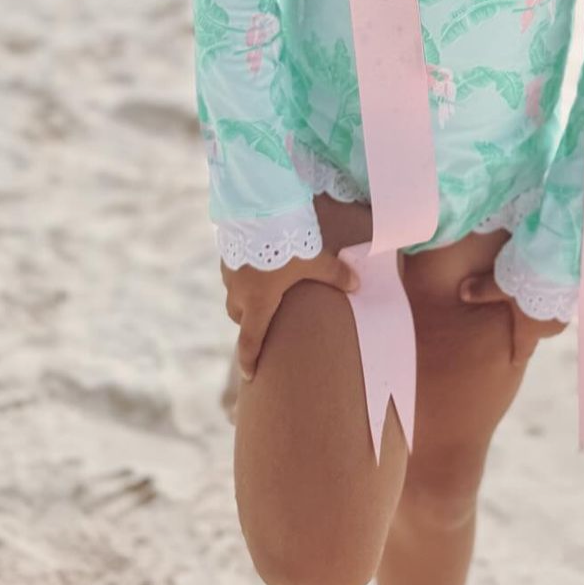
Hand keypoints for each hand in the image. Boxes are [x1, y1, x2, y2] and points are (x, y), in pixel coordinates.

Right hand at [221, 247, 360, 381]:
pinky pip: (232, 271)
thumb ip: (335, 275)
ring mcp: (229, 271)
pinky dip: (242, 274)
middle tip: (263, 321)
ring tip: (261, 289)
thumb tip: (357, 285)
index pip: (250, 340)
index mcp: (258, 302)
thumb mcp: (315, 260)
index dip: (249, 360)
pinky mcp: (226, 251)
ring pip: (233, 293)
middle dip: (248, 321)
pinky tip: (255, 262)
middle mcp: (238, 291)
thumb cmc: (286, 242)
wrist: (259, 209)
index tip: (249, 375)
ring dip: (244, 296)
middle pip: (238, 316)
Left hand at [459, 272, 569, 365]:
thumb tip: (462, 294)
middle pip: (537, 330)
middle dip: (530, 324)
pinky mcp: (574, 293)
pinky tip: (549, 281)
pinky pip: (561, 299)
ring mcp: (564, 310)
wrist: (558, 260)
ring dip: (543, 308)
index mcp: (530, 330)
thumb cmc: (526, 278)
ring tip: (535, 294)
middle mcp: (550, 326)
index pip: (523, 348)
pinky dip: (554, 294)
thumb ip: (482, 291)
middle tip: (522, 315)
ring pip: (551, 315)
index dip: (518, 354)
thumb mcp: (499, 284)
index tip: (515, 362)